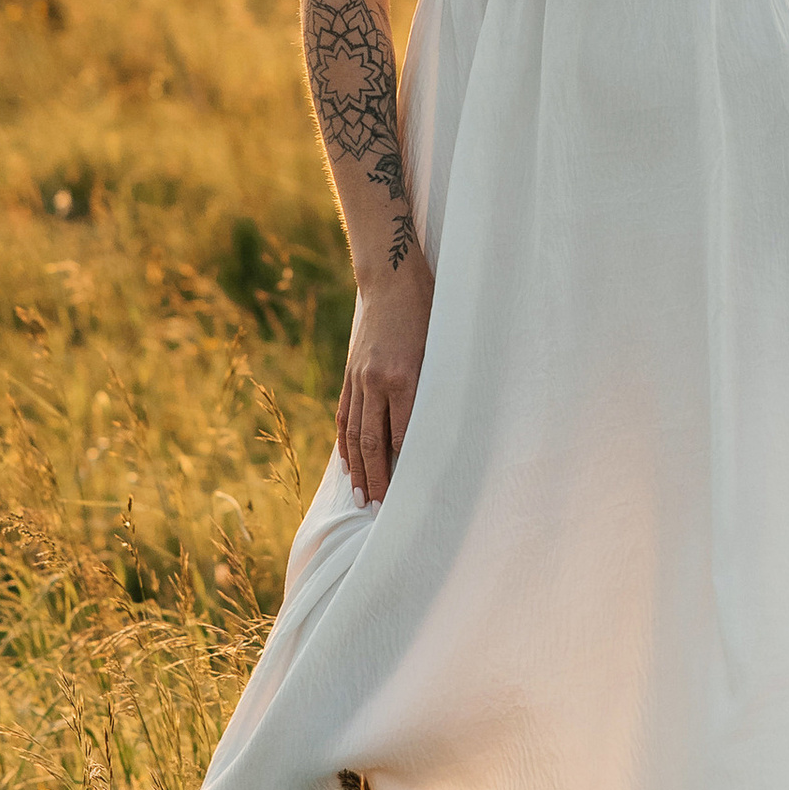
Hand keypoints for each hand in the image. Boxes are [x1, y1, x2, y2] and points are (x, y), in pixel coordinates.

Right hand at [337, 259, 431, 506]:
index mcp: (404, 377)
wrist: (392, 280)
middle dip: (379, 480)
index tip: (412, 495)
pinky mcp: (351, 373)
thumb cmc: (429, 311)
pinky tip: (348, 463)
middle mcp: (376, 382)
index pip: (403, 435)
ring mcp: (359, 378)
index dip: (406, 467)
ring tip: (362, 497)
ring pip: (355, 434)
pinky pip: (346, 416)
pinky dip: (345, 443)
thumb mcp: (442, 348)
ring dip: (358, 469)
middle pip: (374, 443)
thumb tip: (443, 428)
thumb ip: (438, 387)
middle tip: (382, 509)